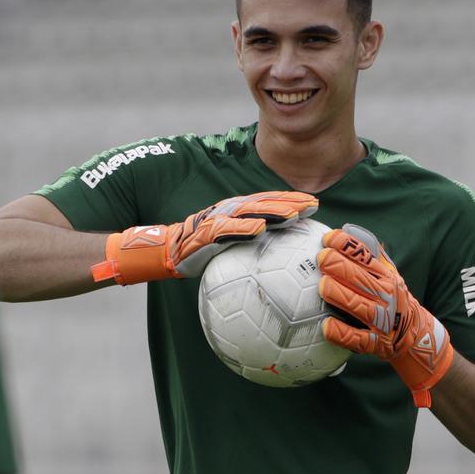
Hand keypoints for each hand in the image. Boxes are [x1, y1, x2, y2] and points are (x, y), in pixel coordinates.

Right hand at [90, 191, 318, 285]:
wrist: (161, 253)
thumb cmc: (193, 254)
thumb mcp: (224, 251)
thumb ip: (245, 252)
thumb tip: (273, 272)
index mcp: (234, 214)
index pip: (266, 204)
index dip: (290, 201)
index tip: (313, 205)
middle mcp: (227, 212)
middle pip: (263, 203)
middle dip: (289, 202)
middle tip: (313, 206)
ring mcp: (215, 220)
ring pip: (249, 212)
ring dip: (272, 211)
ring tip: (294, 214)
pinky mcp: (204, 232)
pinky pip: (227, 229)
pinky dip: (243, 227)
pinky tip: (260, 229)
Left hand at [317, 224, 454, 407]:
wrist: (417, 335)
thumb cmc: (393, 298)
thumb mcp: (389, 275)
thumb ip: (372, 255)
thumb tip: (348, 230)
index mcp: (386, 277)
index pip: (366, 257)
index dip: (347, 246)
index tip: (328, 238)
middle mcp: (386, 296)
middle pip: (362, 280)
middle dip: (341, 267)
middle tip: (321, 258)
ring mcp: (382, 321)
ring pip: (360, 307)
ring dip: (341, 296)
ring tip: (323, 285)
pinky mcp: (377, 343)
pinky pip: (358, 339)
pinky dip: (342, 333)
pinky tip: (327, 326)